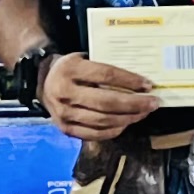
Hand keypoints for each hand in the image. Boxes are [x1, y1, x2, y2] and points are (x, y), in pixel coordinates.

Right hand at [37, 51, 159, 140]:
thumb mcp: (82, 59)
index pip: (105, 75)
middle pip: (106, 102)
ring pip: (103, 121)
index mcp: (69, 70)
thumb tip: (138, 81)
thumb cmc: (69, 68)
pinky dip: (114, 130)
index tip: (148, 85)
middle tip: (153, 103)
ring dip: (128, 118)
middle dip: (134, 104)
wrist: (41, 82)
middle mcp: (64, 93)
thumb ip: (103, 68)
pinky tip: (127, 123)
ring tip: (143, 113)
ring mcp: (64, 114)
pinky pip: (95, 134)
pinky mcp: (66, 129)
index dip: (129, 81)